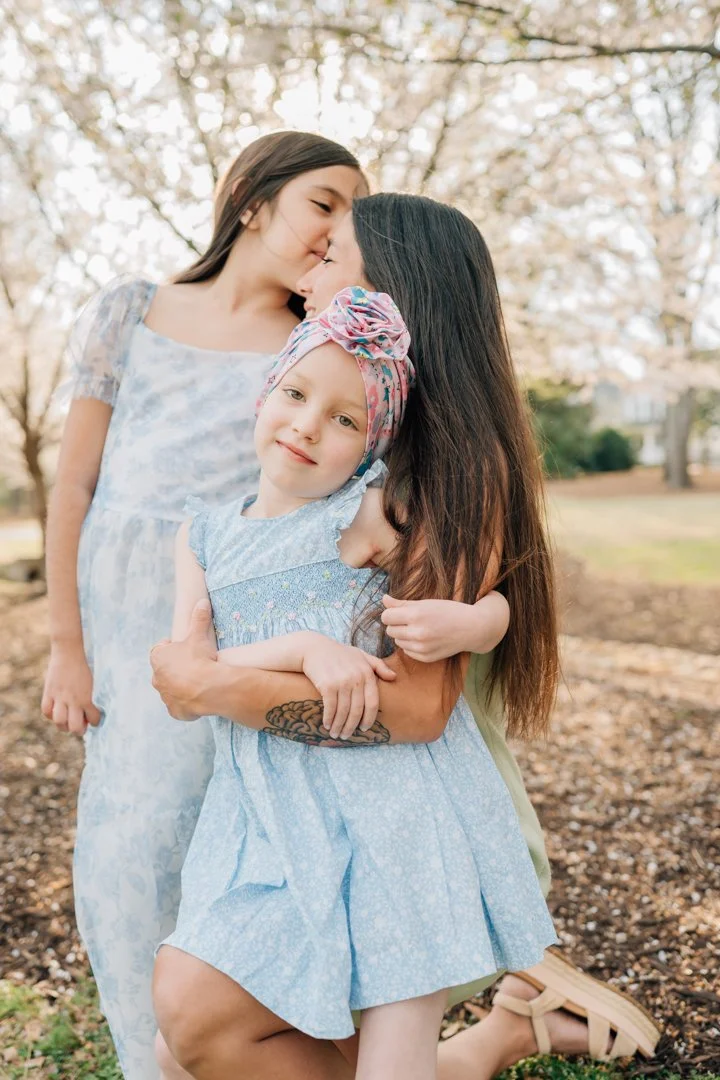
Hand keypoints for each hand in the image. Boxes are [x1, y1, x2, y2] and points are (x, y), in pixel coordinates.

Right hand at [42, 642, 100, 734]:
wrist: (68, 652)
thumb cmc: (83, 666)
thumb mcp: (91, 682)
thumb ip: (89, 696)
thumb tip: (90, 708)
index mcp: (86, 697)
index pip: (93, 718)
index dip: (95, 721)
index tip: (94, 719)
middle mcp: (73, 700)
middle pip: (74, 726)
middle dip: (78, 730)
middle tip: (80, 726)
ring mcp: (59, 697)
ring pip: (59, 721)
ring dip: (63, 725)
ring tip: (67, 722)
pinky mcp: (49, 692)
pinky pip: (46, 711)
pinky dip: (50, 714)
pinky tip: (56, 711)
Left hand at [150, 600, 217, 720]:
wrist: (208, 688)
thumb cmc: (198, 659)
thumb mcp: (198, 636)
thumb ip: (199, 619)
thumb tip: (202, 602)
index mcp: (158, 658)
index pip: (160, 650)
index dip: (172, 648)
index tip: (184, 648)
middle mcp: (157, 678)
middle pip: (164, 671)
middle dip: (175, 668)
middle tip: (193, 665)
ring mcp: (165, 696)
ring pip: (170, 689)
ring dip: (180, 685)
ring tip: (198, 681)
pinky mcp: (174, 711)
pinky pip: (179, 706)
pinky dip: (186, 702)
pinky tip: (198, 697)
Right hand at [301, 634, 395, 739]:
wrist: (314, 648)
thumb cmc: (339, 654)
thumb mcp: (361, 655)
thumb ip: (378, 666)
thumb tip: (394, 677)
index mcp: (367, 673)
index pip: (373, 702)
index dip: (369, 718)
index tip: (364, 728)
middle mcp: (356, 678)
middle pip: (357, 711)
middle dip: (351, 726)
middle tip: (346, 735)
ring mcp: (342, 682)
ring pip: (343, 712)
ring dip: (339, 726)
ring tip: (336, 733)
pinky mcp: (327, 685)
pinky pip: (330, 708)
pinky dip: (329, 719)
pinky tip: (327, 725)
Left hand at [380, 594, 481, 661]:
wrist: (471, 628)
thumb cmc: (448, 611)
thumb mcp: (425, 603)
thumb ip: (401, 603)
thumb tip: (383, 599)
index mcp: (416, 616)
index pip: (386, 617)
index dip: (390, 614)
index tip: (398, 612)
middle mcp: (417, 633)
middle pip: (390, 630)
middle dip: (396, 625)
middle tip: (411, 620)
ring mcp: (422, 648)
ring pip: (397, 642)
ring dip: (403, 635)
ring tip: (419, 629)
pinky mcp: (426, 658)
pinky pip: (407, 651)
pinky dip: (411, 645)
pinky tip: (425, 639)